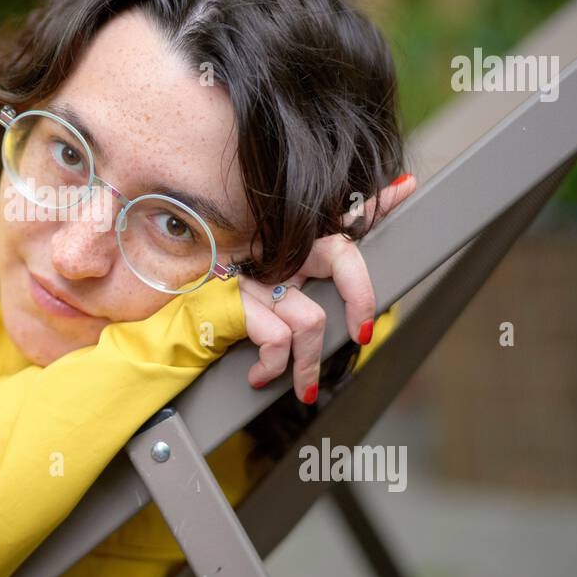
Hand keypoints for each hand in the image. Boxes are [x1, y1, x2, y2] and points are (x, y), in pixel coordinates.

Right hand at [236, 172, 417, 402]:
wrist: (171, 335)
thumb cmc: (224, 319)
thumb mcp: (265, 300)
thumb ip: (303, 297)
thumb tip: (340, 303)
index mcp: (285, 246)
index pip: (337, 216)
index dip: (375, 200)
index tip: (405, 190)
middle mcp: (273, 250)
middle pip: (340, 255)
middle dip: (361, 299)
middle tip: (361, 334)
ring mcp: (254, 272)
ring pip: (312, 318)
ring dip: (308, 365)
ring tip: (301, 386)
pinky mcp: (235, 298)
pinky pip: (278, 338)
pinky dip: (274, 367)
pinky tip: (261, 375)